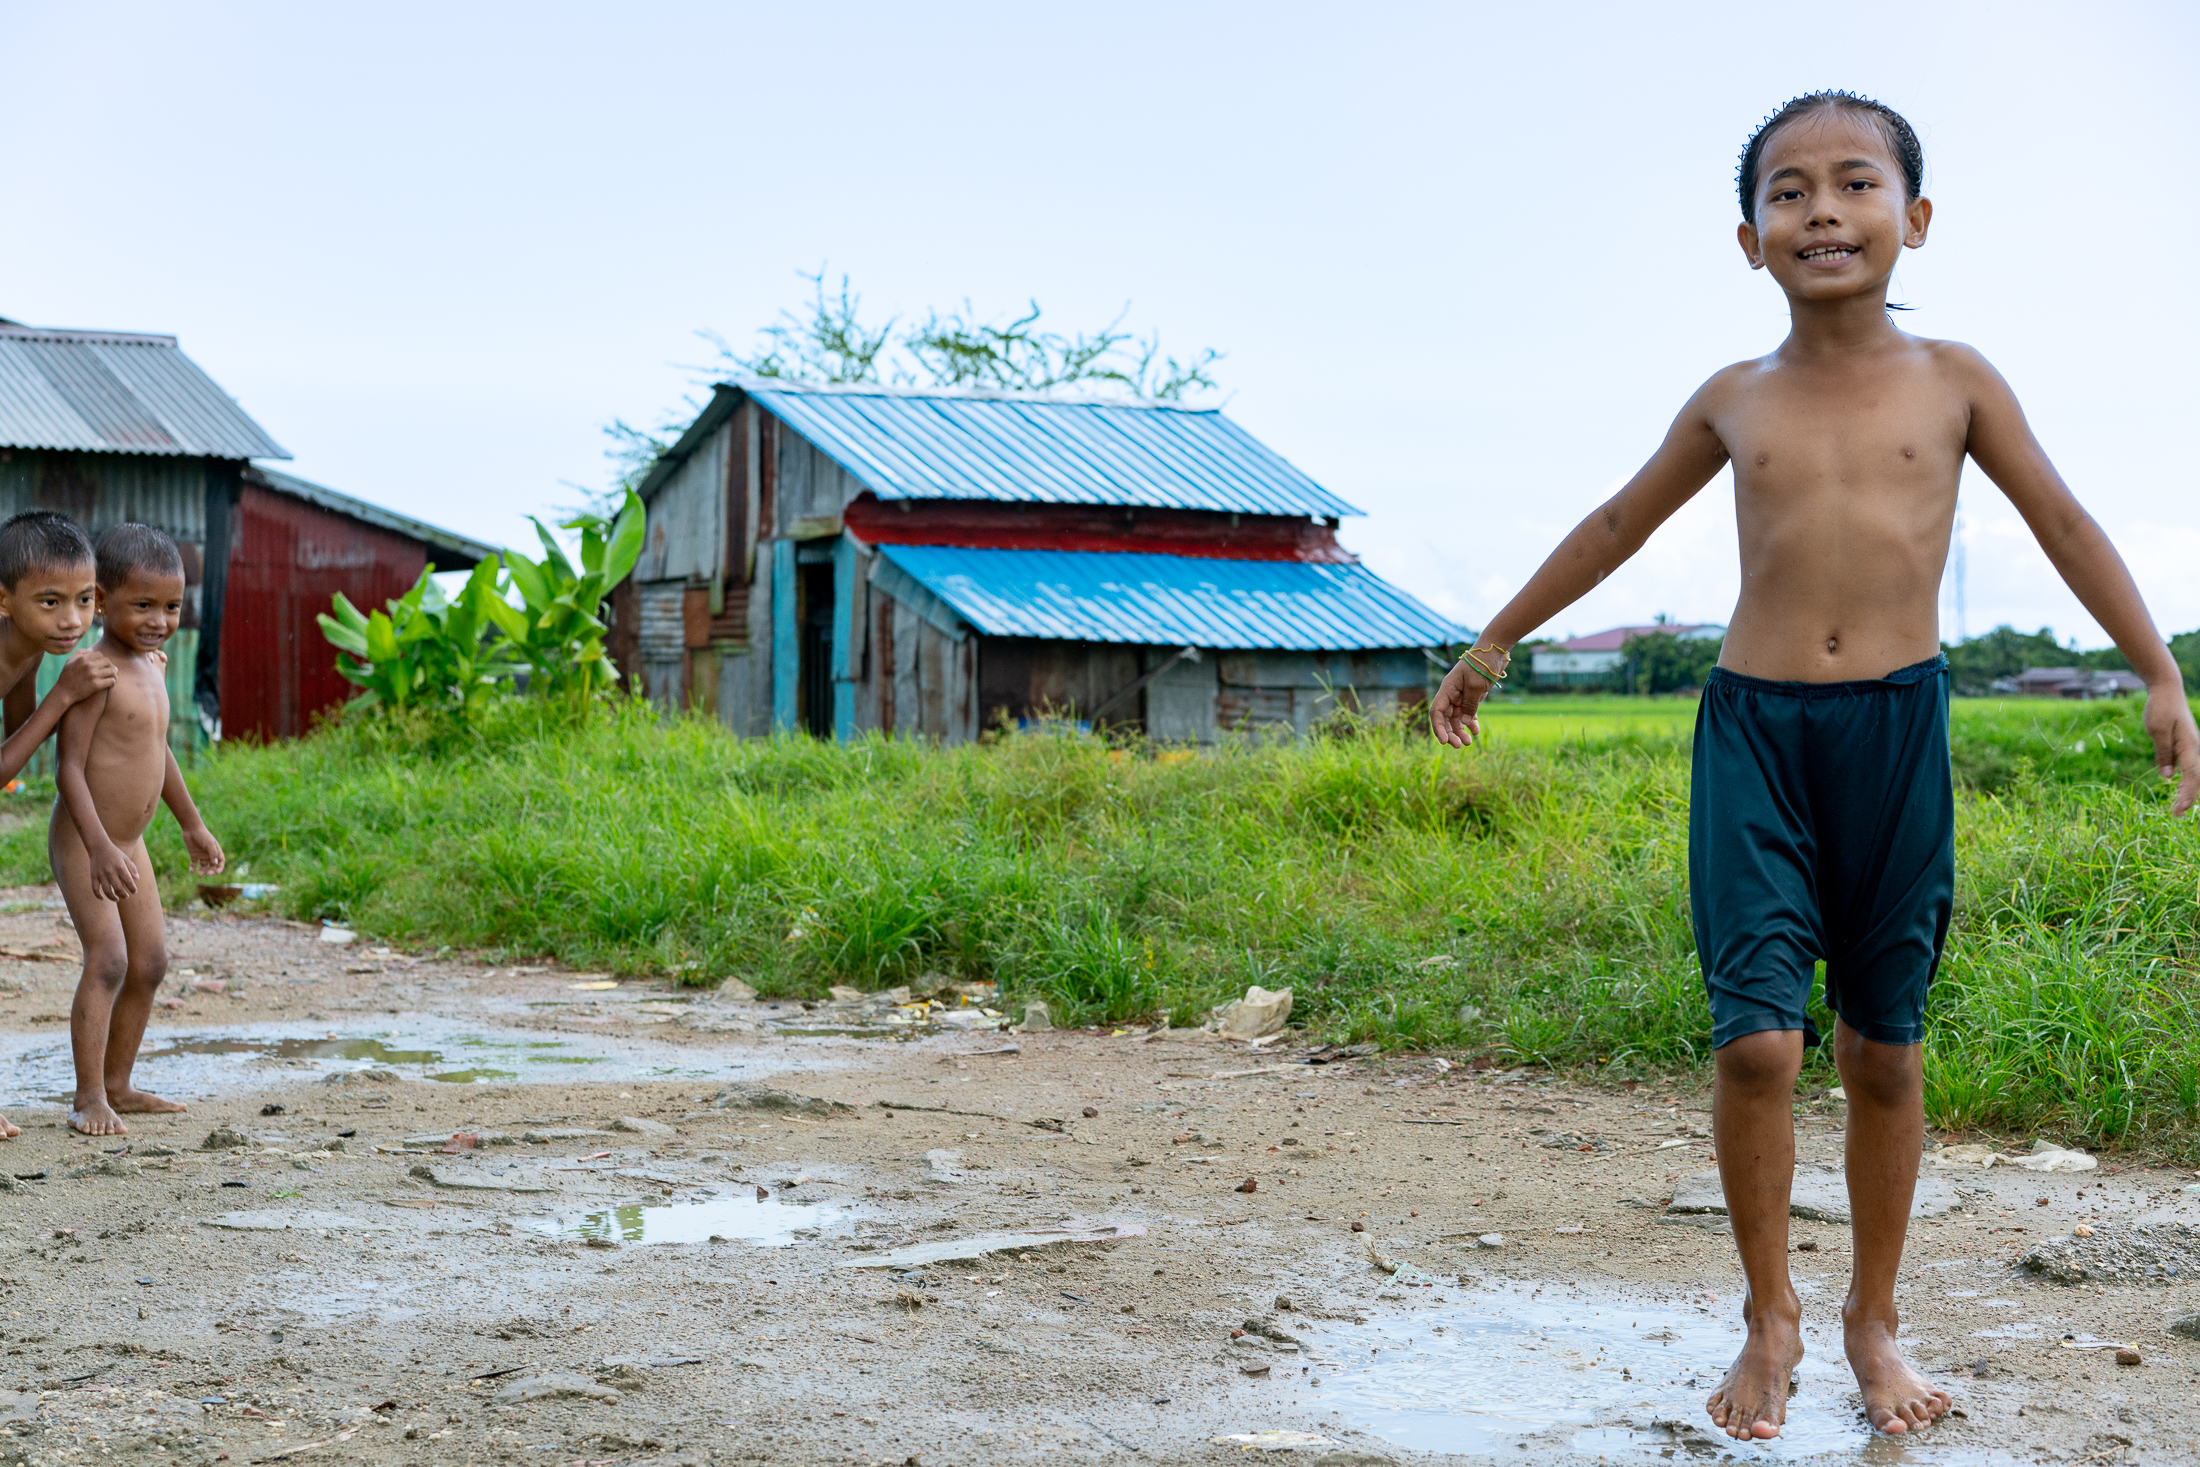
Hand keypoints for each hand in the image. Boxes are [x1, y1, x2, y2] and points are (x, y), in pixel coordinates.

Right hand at [53, 650, 115, 703]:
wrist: (63, 693)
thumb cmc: (66, 677)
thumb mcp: (69, 662)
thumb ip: (79, 653)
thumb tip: (92, 650)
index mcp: (82, 659)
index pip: (99, 654)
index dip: (103, 659)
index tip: (105, 664)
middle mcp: (88, 665)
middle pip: (107, 661)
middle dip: (111, 665)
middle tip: (113, 670)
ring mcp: (93, 675)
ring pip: (111, 671)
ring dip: (114, 674)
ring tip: (114, 677)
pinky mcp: (96, 685)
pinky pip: (111, 681)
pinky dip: (113, 682)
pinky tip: (111, 684)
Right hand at [88, 842, 138, 902]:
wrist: (99, 847)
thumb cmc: (115, 853)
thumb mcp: (126, 858)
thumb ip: (132, 868)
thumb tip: (136, 879)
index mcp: (120, 867)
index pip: (128, 881)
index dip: (132, 888)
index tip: (134, 892)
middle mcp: (111, 872)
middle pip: (118, 888)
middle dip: (124, 895)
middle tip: (126, 897)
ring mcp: (101, 875)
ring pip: (107, 891)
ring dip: (113, 897)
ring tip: (117, 899)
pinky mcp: (93, 876)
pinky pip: (95, 889)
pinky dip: (98, 895)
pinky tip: (102, 899)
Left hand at [183, 824, 224, 874]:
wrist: (191, 829)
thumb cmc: (203, 835)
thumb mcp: (209, 843)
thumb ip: (213, 853)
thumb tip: (215, 864)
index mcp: (216, 850)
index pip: (221, 861)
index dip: (220, 867)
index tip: (217, 872)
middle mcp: (209, 854)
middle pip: (212, 865)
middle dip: (211, 870)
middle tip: (208, 874)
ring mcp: (201, 855)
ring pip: (203, 866)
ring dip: (202, 871)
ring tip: (199, 875)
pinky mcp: (193, 855)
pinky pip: (194, 863)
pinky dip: (193, 868)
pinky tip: (191, 871)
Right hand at [1431, 654, 1500, 747]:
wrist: (1494, 651)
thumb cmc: (1482, 664)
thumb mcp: (1476, 685)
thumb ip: (1470, 705)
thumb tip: (1465, 723)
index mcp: (1447, 689)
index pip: (1437, 712)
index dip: (1438, 728)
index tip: (1444, 741)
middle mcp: (1451, 694)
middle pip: (1445, 718)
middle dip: (1450, 733)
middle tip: (1458, 745)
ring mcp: (1461, 695)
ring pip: (1457, 718)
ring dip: (1461, 731)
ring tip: (1468, 743)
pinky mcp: (1472, 696)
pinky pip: (1468, 713)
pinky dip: (1471, 723)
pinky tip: (1476, 732)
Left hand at [2142, 681, 2199, 816]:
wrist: (2167, 690)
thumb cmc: (2160, 708)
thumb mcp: (2156, 730)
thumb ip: (2163, 753)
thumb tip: (2168, 777)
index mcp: (2189, 745)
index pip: (2191, 775)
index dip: (2186, 794)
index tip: (2178, 809)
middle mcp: (2194, 748)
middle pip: (2196, 778)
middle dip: (2188, 797)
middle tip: (2175, 815)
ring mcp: (2191, 746)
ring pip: (2194, 774)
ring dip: (2188, 791)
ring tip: (2178, 807)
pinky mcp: (2185, 745)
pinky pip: (2189, 766)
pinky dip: (2186, 780)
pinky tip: (2179, 789)